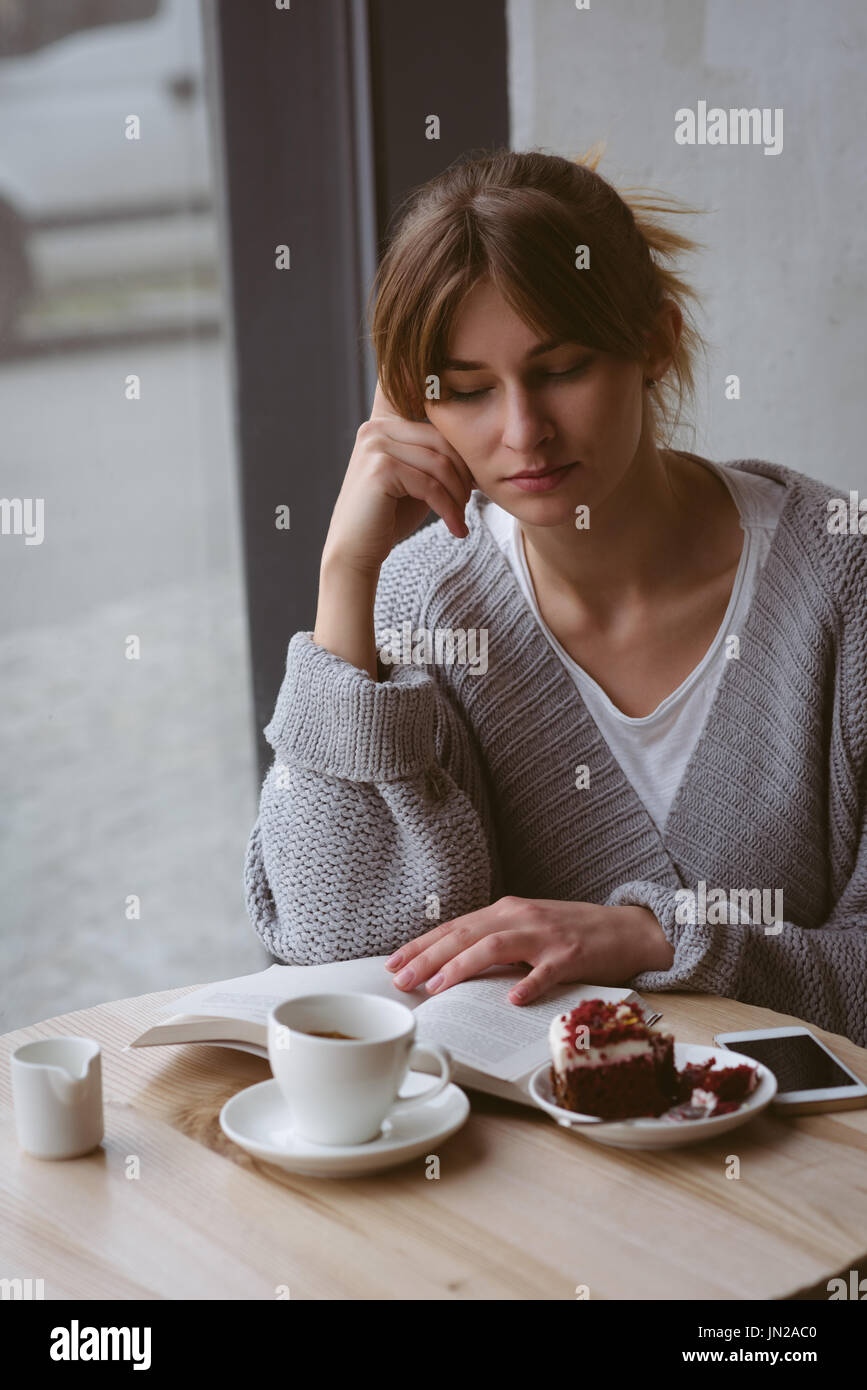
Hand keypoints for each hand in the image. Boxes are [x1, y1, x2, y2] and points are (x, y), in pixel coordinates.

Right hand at [320, 379, 475, 576]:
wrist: (355, 551)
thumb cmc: (387, 517)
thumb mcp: (413, 478)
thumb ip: (433, 457)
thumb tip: (474, 448)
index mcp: (382, 424)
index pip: (435, 423)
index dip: (459, 449)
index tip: (471, 481)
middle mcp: (375, 429)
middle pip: (441, 441)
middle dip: (463, 474)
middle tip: (468, 502)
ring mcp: (375, 446)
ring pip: (439, 464)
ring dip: (458, 495)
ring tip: (460, 517)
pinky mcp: (380, 470)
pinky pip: (430, 486)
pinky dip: (448, 509)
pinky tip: (456, 528)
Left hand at [384, 896, 674, 1003]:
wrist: (626, 928)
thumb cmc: (572, 933)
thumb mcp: (527, 929)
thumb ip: (495, 941)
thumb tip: (451, 966)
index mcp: (506, 911)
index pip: (454, 926)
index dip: (422, 944)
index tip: (393, 963)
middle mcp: (521, 917)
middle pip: (466, 934)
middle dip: (429, 957)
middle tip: (402, 980)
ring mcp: (546, 935)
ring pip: (495, 947)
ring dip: (462, 967)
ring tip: (437, 988)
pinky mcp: (572, 955)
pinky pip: (546, 971)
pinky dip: (528, 985)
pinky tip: (511, 1001)